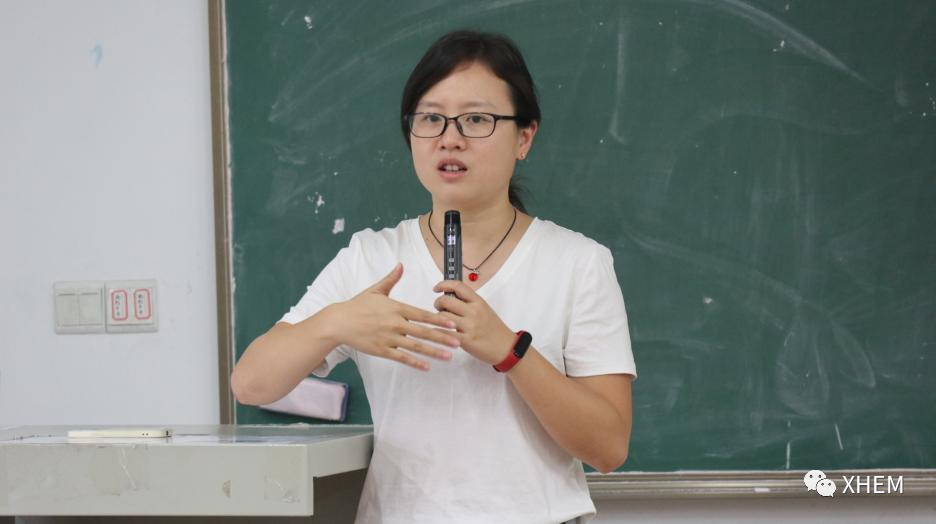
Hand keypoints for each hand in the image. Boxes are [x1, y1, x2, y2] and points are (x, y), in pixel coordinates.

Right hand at [333, 263, 458, 370]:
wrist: (339, 322)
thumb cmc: (358, 305)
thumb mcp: (375, 290)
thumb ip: (391, 279)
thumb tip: (401, 265)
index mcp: (397, 308)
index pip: (423, 315)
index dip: (439, 320)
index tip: (454, 324)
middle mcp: (395, 324)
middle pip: (424, 332)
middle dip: (443, 337)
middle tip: (459, 342)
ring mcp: (389, 338)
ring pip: (416, 346)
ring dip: (434, 352)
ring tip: (449, 356)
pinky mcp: (382, 350)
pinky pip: (402, 357)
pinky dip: (415, 362)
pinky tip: (427, 367)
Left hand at [432, 280, 516, 365]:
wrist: (506, 347)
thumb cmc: (494, 329)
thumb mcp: (484, 309)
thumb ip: (469, 302)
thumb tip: (451, 297)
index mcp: (478, 302)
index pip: (458, 286)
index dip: (444, 284)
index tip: (437, 288)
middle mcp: (474, 312)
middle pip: (446, 301)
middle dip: (438, 303)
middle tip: (439, 308)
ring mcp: (470, 326)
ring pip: (443, 316)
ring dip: (438, 318)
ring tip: (442, 322)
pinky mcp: (466, 341)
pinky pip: (445, 333)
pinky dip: (438, 331)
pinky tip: (439, 332)